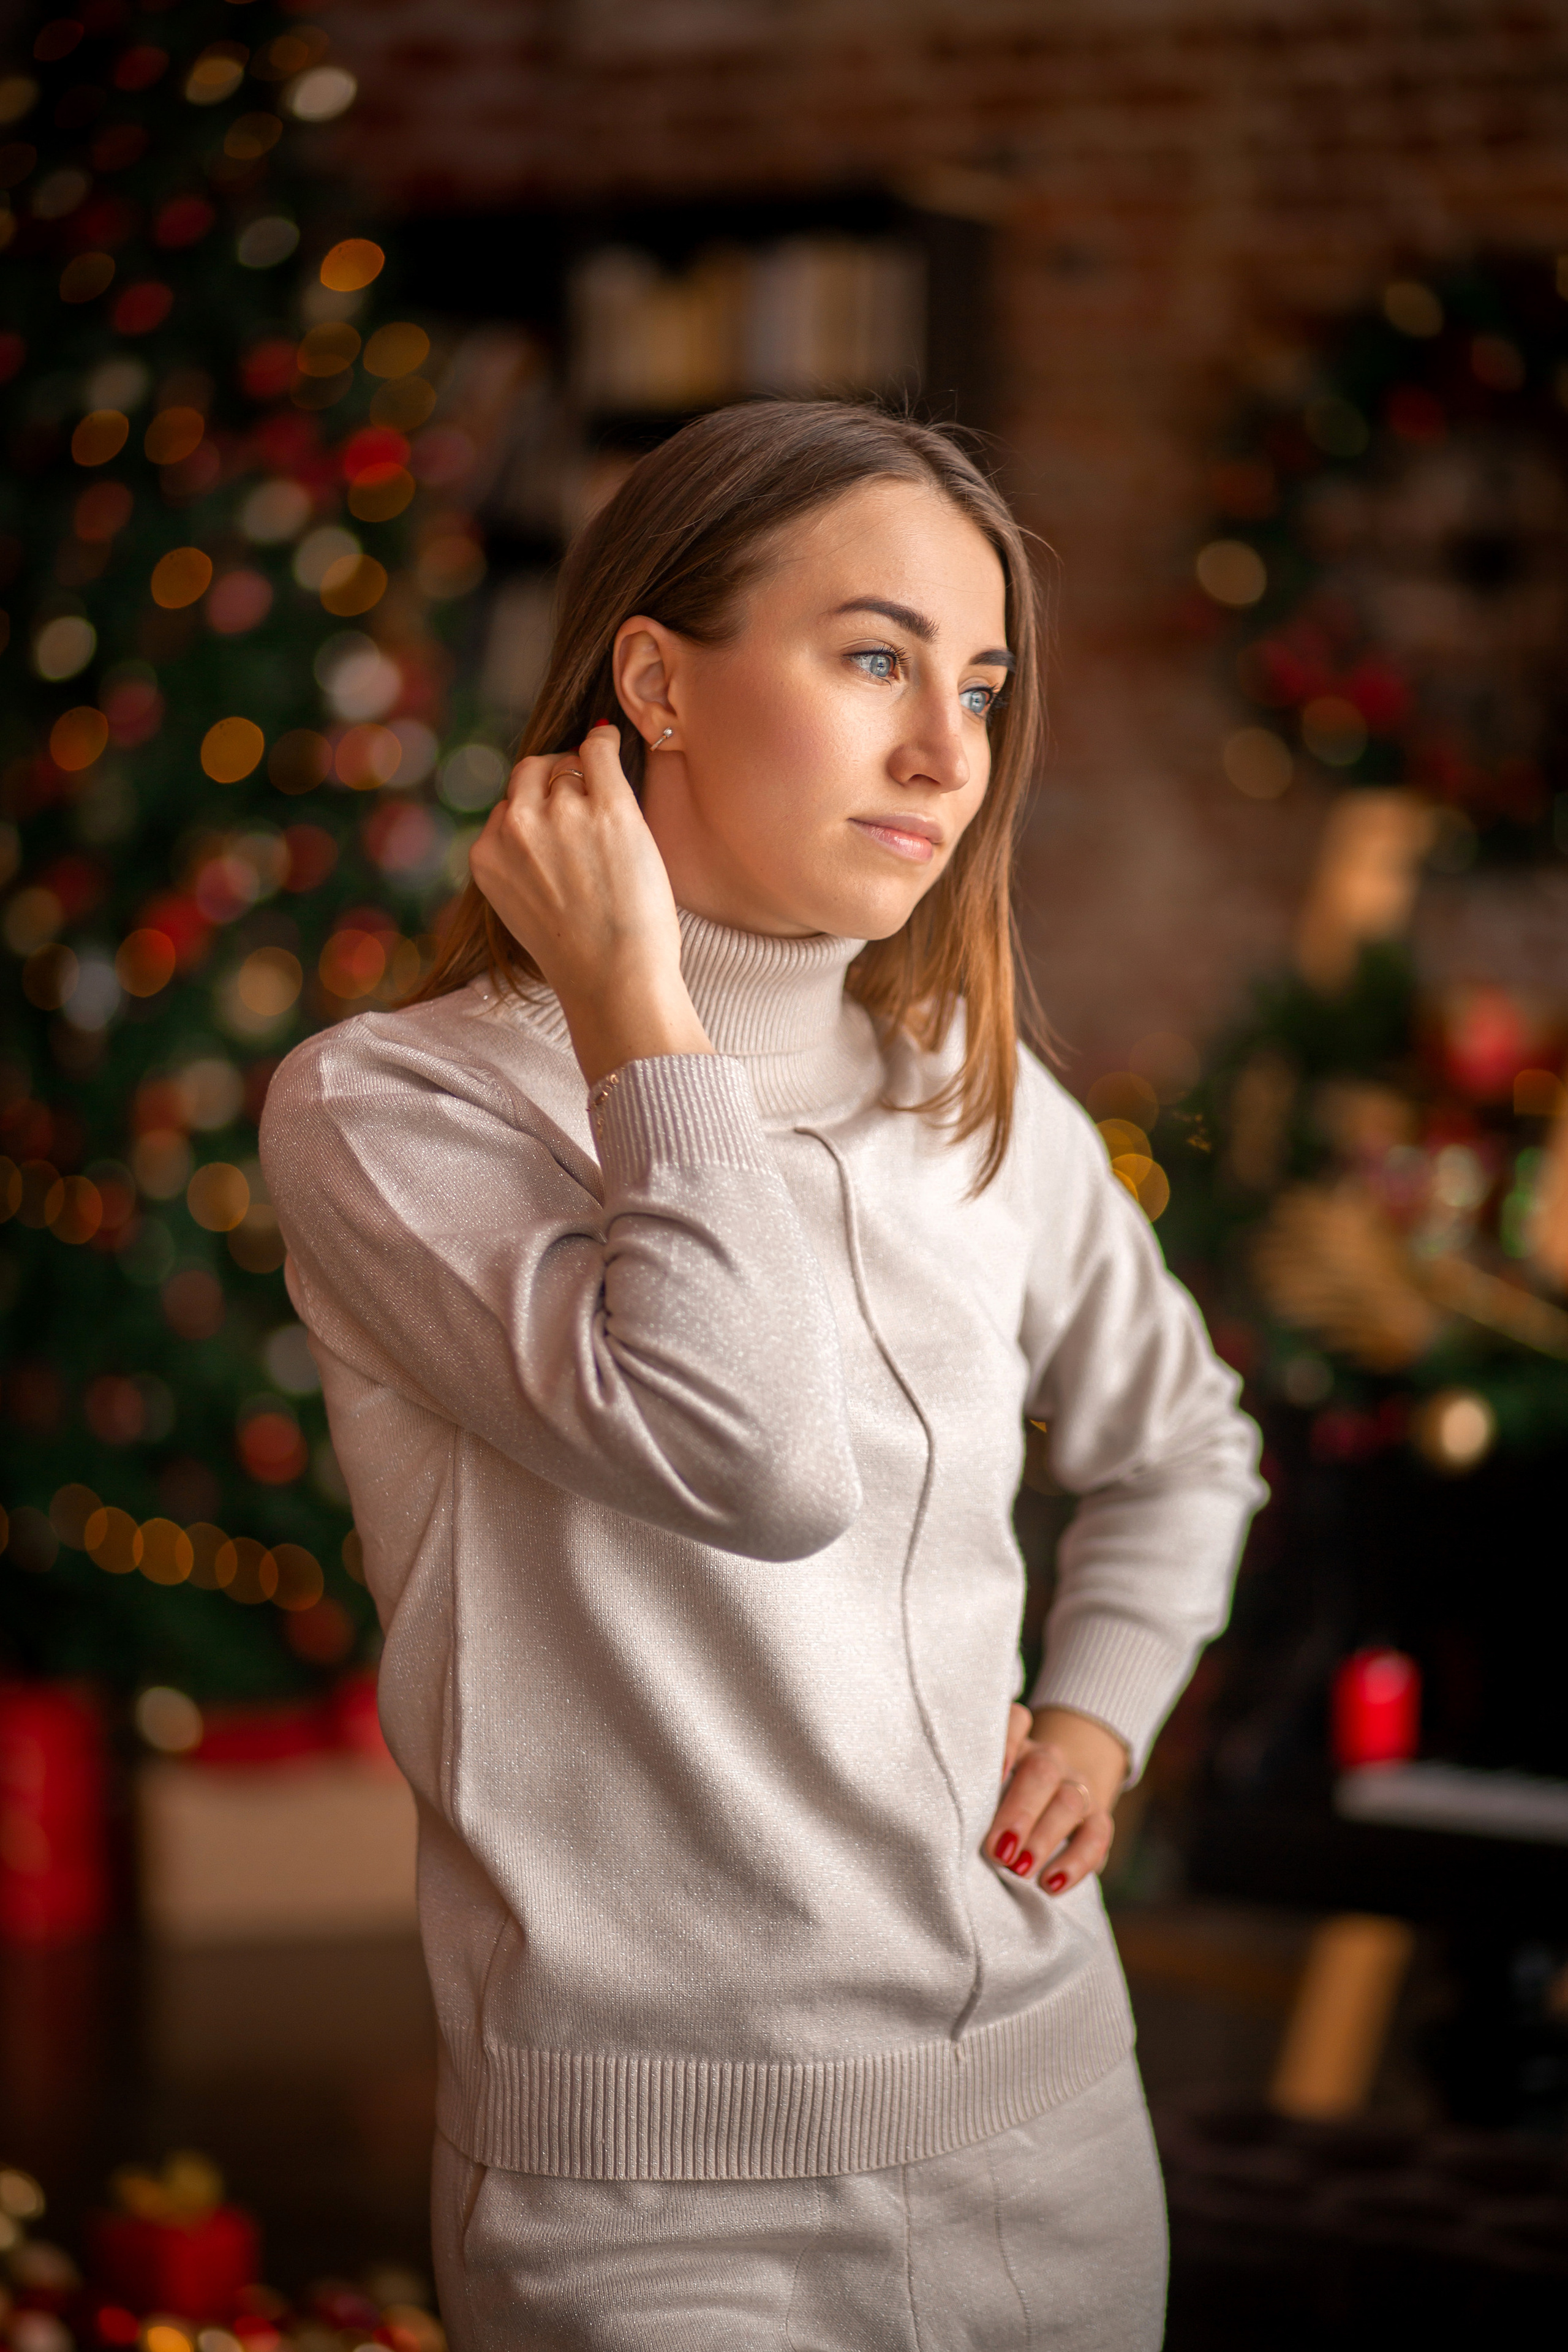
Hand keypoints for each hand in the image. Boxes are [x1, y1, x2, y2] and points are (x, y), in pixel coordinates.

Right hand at [469, 724, 712, 1084]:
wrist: (615, 980)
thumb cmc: (581, 956)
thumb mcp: (523, 910)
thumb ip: (520, 864)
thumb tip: (535, 819)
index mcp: (488, 855)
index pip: (506, 808)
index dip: (535, 812)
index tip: (556, 821)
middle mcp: (515, 827)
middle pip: (529, 774)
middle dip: (552, 780)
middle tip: (579, 792)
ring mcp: (561, 814)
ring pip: (568, 766)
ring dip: (586, 776)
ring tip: (605, 796)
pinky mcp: (608, 808)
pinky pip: (598, 750)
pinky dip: (605, 743)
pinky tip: (612, 742)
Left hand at [984, 1703, 1126, 1895]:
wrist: (1049, 1802)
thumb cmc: (996, 1803)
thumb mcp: (983, 1791)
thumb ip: (972, 1798)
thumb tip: (947, 1831)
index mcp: (1016, 1744)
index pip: (1016, 1721)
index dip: (1006, 1743)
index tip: (993, 1776)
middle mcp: (1048, 1759)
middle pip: (1042, 1771)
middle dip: (1019, 1812)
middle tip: (998, 1851)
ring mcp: (1076, 1786)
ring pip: (1069, 1802)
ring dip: (1043, 1838)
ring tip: (1020, 1870)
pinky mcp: (1097, 1818)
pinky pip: (1096, 1836)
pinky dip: (1075, 1862)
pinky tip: (1051, 1884)